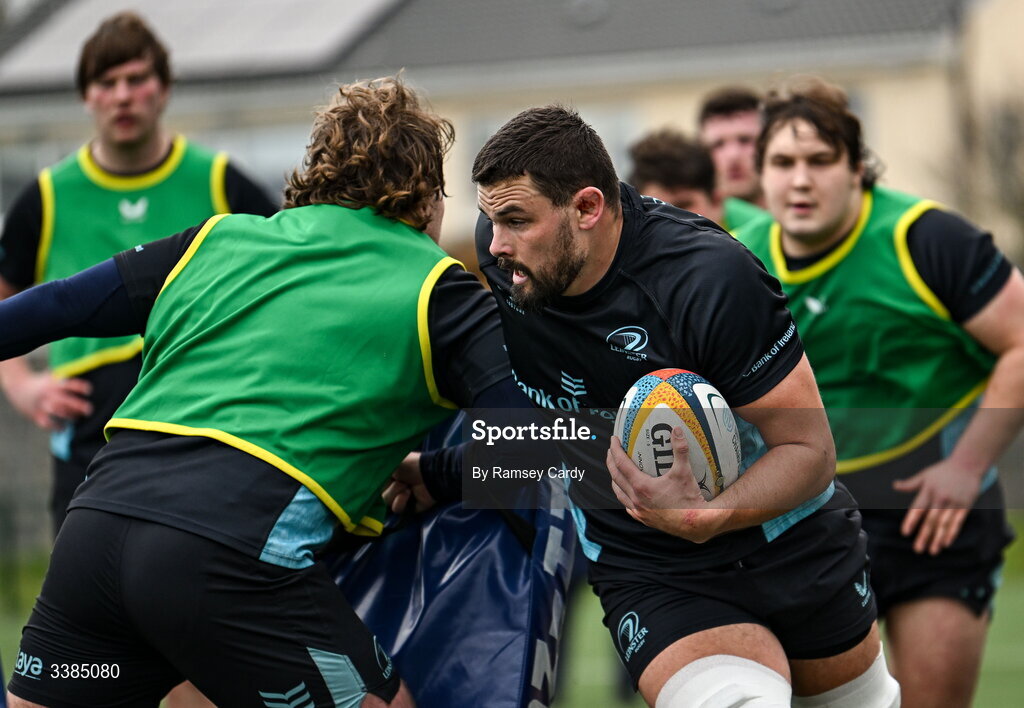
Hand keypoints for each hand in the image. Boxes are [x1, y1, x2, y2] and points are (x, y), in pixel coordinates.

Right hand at [5, 370, 91, 430]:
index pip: (67, 384)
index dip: (78, 386)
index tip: (89, 390)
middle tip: (89, 410)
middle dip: (78, 405)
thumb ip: (65, 377)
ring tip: (77, 417)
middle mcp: (48, 394)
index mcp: (53, 383)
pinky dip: (55, 427)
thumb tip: (82, 373)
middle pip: (63, 400)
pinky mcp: (35, 414)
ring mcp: (41, 404)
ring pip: (56, 411)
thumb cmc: (41, 382)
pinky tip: (63, 427)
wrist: (18, 387)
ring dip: (69, 415)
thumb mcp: (52, 376)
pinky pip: (46, 423)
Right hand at [382, 452, 436, 513]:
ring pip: (387, 502)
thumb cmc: (411, 465)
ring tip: (407, 487)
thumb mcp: (391, 463)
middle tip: (400, 481)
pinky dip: (401, 501)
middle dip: (389, 488)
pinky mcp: (408, 506)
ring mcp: (401, 497)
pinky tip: (409, 494)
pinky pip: (397, 509)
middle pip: (380, 495)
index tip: (383, 479)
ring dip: (395, 493)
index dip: (377, 483)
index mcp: (389, 475)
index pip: (376, 484)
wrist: (429, 473)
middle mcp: (394, 486)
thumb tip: (367, 475)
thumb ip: (378, 470)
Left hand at [607, 428, 727, 542]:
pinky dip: (624, 496)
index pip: (621, 464)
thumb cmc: (689, 499)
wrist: (695, 524)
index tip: (613, 440)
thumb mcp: (685, 472)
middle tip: (611, 451)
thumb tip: (676, 430)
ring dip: (615, 479)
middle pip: (616, 477)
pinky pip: (628, 506)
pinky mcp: (644, 519)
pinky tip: (628, 494)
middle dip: (611, 462)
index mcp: (642, 486)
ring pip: (619, 493)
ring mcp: (639, 511)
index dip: (615, 450)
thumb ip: (680, 449)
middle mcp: (636, 499)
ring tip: (616, 470)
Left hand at [893, 458, 981, 554]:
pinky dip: (952, 533)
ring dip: (937, 538)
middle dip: (924, 536)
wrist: (968, 464)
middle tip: (918, 549)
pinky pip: (957, 522)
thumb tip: (895, 485)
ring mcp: (953, 503)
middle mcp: (940, 498)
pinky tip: (946, 543)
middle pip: (930, 520)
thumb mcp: (925, 475)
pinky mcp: (965, 506)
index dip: (911, 521)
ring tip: (932, 551)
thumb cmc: (943, 471)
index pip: (917, 508)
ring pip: (944, 524)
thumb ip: (910, 484)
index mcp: (928, 491)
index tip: (905, 533)